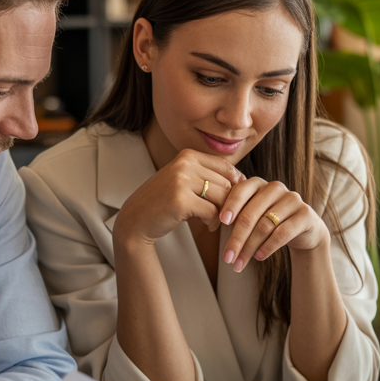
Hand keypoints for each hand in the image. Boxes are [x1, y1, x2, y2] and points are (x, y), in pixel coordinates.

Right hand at [113, 149, 244, 246]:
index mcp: (187, 155)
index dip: (235, 185)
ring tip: (214, 221)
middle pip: (227, 183)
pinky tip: (206, 226)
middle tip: (223, 215)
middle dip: (229, 202)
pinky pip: (213, 212)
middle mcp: (184, 163)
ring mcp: (182, 180)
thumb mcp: (184, 180)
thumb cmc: (163, 202)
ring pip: (222, 197)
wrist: (136, 219)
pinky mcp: (181, 200)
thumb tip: (243, 179)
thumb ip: (207, 176)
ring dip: (223, 213)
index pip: (225, 167)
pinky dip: (213, 222)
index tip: (233, 200)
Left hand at [219, 177, 329, 272]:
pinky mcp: (305, 214)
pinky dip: (269, 246)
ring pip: (265, 225)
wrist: (303, 229)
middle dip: (237, 239)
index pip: (240, 191)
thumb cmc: (269, 222)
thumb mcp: (251, 215)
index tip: (220, 222)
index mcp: (258, 184)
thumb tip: (209, 220)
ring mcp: (292, 199)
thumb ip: (235, 214)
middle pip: (251, 214)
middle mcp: (275, 188)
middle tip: (227, 258)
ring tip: (239, 263)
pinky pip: (283, 232)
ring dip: (250, 248)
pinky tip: (259, 257)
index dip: (230, 206)